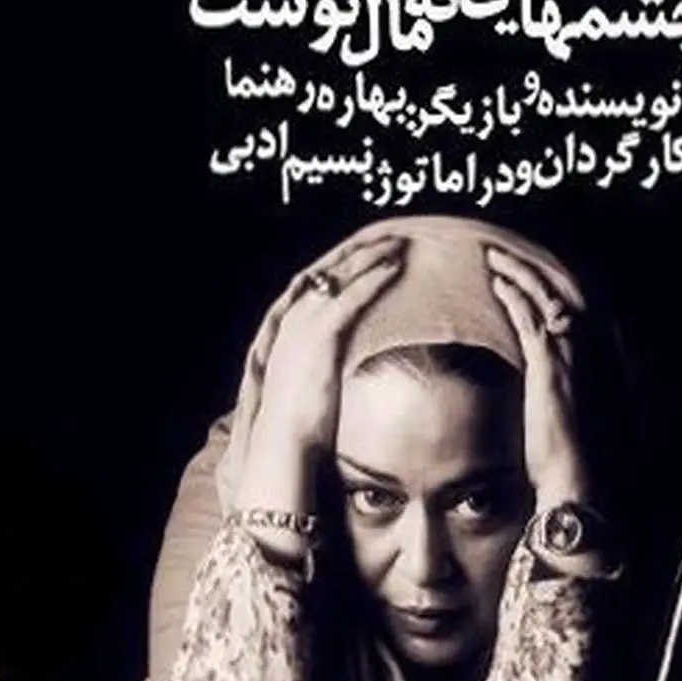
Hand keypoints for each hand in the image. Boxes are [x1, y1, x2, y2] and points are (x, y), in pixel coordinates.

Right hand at [228, 236, 406, 478]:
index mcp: (289, 333)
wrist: (285, 442)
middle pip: (329, 275)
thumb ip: (318, 373)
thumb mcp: (307, 390)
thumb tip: (332, 375)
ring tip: (396, 244)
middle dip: (357, 255)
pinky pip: (354, 297)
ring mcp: (307, 325)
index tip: (363, 256)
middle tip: (385, 239)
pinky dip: (374, 278)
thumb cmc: (297, 428)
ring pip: (342, 279)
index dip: (341, 270)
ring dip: (370, 258)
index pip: (316, 288)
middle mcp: (295, 322)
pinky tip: (394, 267)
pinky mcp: (324, 335)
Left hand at [485, 247, 590, 506]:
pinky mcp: (551, 369)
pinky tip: (498, 283)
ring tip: (495, 258)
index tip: (519, 275)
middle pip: (560, 294)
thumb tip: (541, 388)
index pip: (566, 311)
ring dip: (521, 274)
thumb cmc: (566, 460)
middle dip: (531, 269)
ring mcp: (570, 359)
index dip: (544, 288)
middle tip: (502, 253)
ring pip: (547, 299)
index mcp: (586, 364)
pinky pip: (532, 320)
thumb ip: (555, 394)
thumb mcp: (561, 419)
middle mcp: (583, 355)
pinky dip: (516, 297)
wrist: (575, 482)